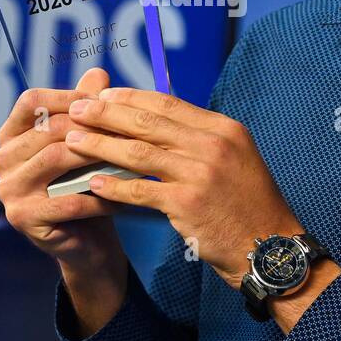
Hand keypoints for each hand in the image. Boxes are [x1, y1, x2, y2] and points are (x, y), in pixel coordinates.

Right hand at [0, 67, 126, 274]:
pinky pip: (67, 200)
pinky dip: (98, 196)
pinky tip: (120, 196)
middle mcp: (2, 160)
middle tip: (126, 129)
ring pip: (55, 159)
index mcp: (11, 136)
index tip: (102, 100)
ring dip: (96, 156)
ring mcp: (8, 190)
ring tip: (127, 157)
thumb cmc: (85, 183)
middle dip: (90, 127)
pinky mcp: (23, 218)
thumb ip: (87, 109)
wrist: (86, 239)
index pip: (31, 102)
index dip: (67, 97)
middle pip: (47, 130)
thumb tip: (98, 73)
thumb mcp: (86, 143)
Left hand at [63, 87, 303, 288]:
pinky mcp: (187, 204)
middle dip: (106, 113)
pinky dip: (114, 186)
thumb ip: (199, 137)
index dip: (130, 97)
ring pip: (137, 153)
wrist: (268, 245)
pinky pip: (140, 191)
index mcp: (223, 128)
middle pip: (147, 122)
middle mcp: (212, 145)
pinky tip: (93, 182)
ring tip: (73, 141)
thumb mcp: (234, 157)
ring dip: (100, 145)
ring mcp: (200, 174)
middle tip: (76, 109)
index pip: (167, 102)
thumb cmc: (247, 203)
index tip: (103, 95)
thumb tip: (157, 120)